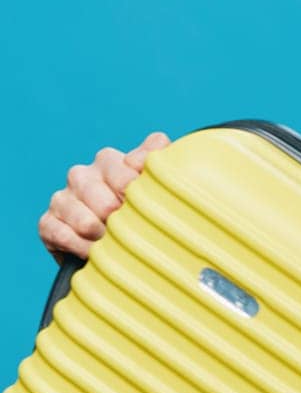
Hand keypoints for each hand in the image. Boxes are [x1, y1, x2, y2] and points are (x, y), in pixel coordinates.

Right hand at [38, 132, 170, 260]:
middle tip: (135, 229)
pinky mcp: (48, 222)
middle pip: (108, 201)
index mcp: (111, 161)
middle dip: (124, 221)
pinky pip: (64, 236)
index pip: (134, 164)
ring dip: (105, 238)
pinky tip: (95, 251)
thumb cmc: (137, 215)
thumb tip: (161, 141)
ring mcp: (63, 198)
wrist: (109, 248)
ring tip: (116, 242)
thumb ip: (159, 162)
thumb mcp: (155, 189)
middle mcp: (83, 175)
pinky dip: (83, 249)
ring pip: (86, 221)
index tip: (154, 203)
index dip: (145, 190)